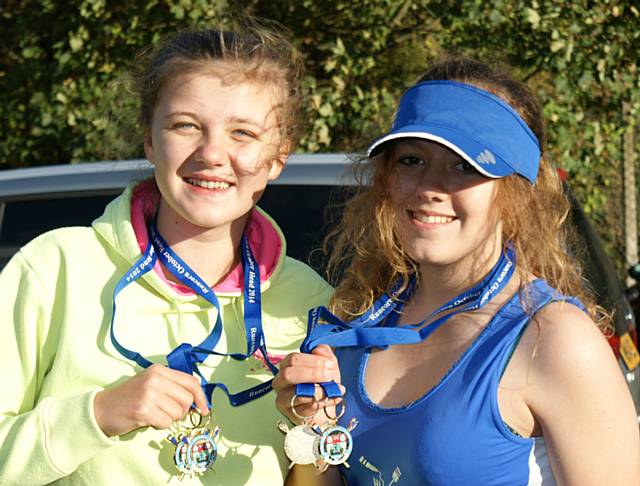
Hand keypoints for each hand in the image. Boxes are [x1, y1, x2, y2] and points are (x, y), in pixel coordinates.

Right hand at [93, 364, 208, 436]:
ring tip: (155, 414)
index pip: (191, 382)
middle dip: (183, 411)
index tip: (204, 409)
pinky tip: (148, 420)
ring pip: (178, 413)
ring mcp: (149, 394)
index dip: (201, 397)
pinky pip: (166, 423)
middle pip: (187, 399)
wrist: (101, 409)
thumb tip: (197, 400)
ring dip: (169, 419)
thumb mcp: (151, 383)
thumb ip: (172, 386)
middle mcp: (155, 379)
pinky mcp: (143, 410)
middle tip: (168, 413)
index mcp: (159, 370)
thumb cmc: (129, 398)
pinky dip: (160, 425)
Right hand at [273, 345, 342, 424]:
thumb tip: (318, 350)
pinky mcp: (291, 414)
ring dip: (320, 391)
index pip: (294, 359)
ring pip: (297, 394)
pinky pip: (306, 409)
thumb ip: (323, 352)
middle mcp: (280, 382)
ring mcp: (283, 399)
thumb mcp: (326, 364)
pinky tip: (335, 398)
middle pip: (289, 374)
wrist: (326, 405)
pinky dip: (324, 402)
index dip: (313, 361)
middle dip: (312, 374)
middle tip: (329, 376)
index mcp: (287, 365)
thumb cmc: (322, 382)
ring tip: (335, 389)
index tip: (329, 364)